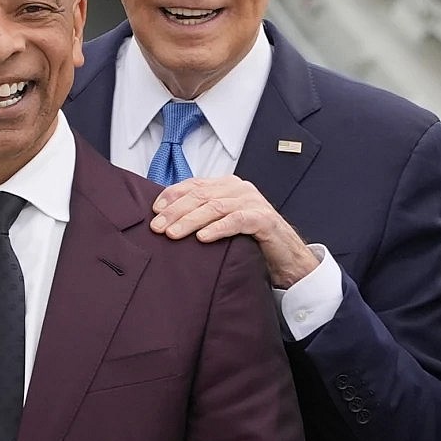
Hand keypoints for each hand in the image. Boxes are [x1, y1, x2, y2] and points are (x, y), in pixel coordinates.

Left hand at [148, 175, 321, 289]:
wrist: (285, 256)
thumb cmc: (250, 240)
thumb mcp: (222, 223)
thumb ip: (201, 215)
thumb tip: (166, 220)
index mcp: (227, 186)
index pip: (194, 185)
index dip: (172, 196)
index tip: (154, 210)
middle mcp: (239, 189)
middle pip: (201, 195)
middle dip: (176, 211)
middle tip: (157, 227)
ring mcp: (253, 202)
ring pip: (215, 206)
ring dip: (191, 220)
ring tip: (173, 234)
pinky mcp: (264, 219)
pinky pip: (237, 220)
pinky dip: (218, 228)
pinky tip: (203, 238)